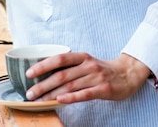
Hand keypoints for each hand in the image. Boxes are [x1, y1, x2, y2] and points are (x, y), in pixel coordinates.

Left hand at [25, 52, 150, 103]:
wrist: (128, 73)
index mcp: (82, 56)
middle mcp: (87, 65)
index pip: (59, 58)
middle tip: (29, 93)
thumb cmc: (102, 69)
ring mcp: (95, 77)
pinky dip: (71, 97)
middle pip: (61, 74)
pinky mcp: (103, 89)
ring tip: (39, 100)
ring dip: (52, 93)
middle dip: (43, 84)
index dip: (43, 65)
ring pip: (70, 85)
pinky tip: (60, 101)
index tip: (29, 73)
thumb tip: (47, 74)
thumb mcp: (86, 63)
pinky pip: (84, 94)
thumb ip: (71, 67)